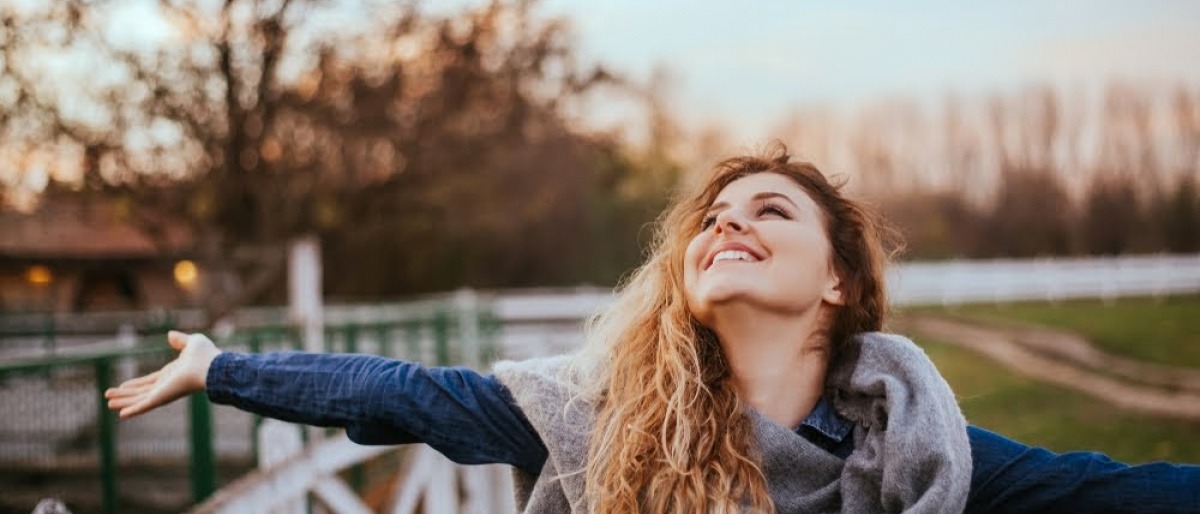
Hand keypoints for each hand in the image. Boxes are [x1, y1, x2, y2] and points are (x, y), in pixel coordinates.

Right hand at [105, 330, 221, 418]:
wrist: (212, 366)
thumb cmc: (206, 355)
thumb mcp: (191, 342)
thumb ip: (180, 340)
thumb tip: (170, 335)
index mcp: (172, 374)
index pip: (150, 381)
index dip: (135, 384)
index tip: (123, 385)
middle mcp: (166, 386)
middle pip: (141, 392)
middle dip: (125, 395)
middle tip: (109, 397)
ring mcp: (164, 393)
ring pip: (139, 400)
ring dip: (124, 401)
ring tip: (108, 403)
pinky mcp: (163, 398)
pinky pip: (145, 406)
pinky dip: (133, 410)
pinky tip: (121, 415)